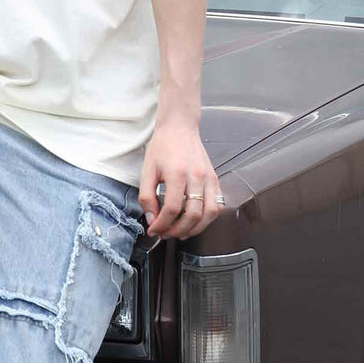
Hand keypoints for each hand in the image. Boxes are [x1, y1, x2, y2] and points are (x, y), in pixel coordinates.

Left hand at [138, 115, 223, 240]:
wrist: (180, 128)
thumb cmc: (163, 147)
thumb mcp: (147, 171)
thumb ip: (147, 197)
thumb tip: (152, 219)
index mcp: (177, 174)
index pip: (171, 209)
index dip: (161, 225)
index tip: (154, 230)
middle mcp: (197, 177)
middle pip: (192, 215)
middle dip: (177, 230)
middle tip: (166, 234)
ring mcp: (209, 179)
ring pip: (209, 214)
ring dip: (195, 229)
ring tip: (181, 232)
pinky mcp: (215, 180)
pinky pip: (217, 206)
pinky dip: (208, 219)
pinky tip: (195, 221)